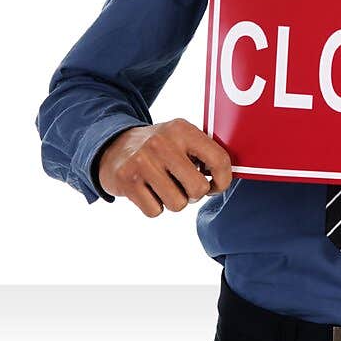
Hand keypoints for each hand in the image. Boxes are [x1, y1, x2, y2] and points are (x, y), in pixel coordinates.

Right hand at [97, 118, 232, 216]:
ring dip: (173, 202)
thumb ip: (204, 154)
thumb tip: (228, 177)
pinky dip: (154, 207)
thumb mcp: (180, 139)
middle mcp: (162, 142)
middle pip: (198, 189)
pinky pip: (155, 211)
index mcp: (182, 130)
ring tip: (164, 187)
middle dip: (194, 194)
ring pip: (178, 204)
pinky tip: (147, 191)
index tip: (215, 185)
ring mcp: (142, 161)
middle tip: (184, 186)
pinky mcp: (127, 180)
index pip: (219, 159)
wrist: (112, 147)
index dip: (223, 180)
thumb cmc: (158, 149)